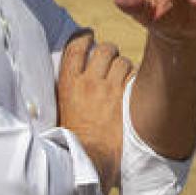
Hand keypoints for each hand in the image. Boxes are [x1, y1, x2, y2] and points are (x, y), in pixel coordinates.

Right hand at [56, 30, 132, 192]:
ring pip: (122, 61)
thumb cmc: (72, 138)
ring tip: (121, 76)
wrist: (90, 159)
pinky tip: (132, 87)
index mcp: (68, 84)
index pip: (75, 47)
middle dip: (109, 50)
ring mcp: (108, 89)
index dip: (83, 37)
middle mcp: (88, 82)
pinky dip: (135, 77)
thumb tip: (73, 75)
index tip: (89, 35)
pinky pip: (134, 75)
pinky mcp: (125, 98)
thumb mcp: (61, 109)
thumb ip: (68, 90)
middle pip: (103, 49)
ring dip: (124, 65)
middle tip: (110, 57)